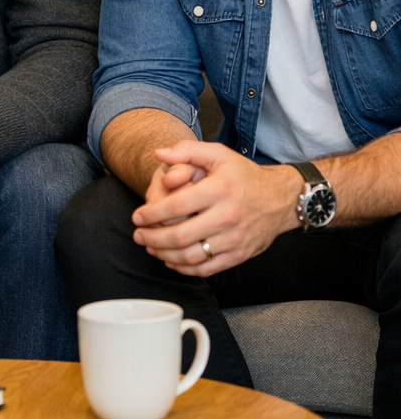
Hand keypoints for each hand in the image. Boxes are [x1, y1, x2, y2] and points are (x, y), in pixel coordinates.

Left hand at [131, 141, 302, 275]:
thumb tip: (158, 153)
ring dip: (165, 255)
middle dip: (153, 238)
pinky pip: (208, 268)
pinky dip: (185, 268)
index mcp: (218, 190)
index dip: (152, 214)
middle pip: (180, 235)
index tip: (138, 217)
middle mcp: (227, 217)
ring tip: (150, 248)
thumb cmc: (243, 175)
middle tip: (138, 235)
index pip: (177, 206)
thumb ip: (186, 150)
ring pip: (192, 256)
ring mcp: (234, 239)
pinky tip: (171, 260)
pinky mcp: (239, 255)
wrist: (281, 199)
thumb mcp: (218, 154)